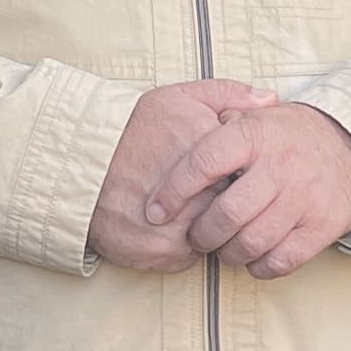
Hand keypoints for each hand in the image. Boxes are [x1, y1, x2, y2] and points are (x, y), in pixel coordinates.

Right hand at [88, 81, 275, 271]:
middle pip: (233, 209)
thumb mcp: (178, 97)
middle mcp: (199, 195)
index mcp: (209, 157)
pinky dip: (183, 245)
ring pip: (214, 236)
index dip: (238, 175)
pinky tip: (169, 225)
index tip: (228, 172)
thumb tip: (270, 99)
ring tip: (186, 210)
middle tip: (205, 194)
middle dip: (224, 203)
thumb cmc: (131, 129)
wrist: (80, 164)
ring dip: (206, 228)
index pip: (248, 176)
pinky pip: (190, 256)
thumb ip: (228, 94)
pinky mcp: (162, 253)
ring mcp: (181, 228)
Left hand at [145, 102, 350, 280]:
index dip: (173, 191)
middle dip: (201, 234)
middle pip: (225, 215)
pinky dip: (259, 266)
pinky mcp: (322, 226)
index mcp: (255, 133)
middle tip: (195, 236)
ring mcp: (303, 198)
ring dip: (228, 253)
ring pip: (250, 243)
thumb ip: (217, 116)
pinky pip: (280, 261)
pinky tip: (253, 256)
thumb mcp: (256, 112)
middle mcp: (279, 165)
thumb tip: (179, 129)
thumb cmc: (289, 135)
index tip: (155, 210)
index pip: (203, 162)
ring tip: (224, 246)